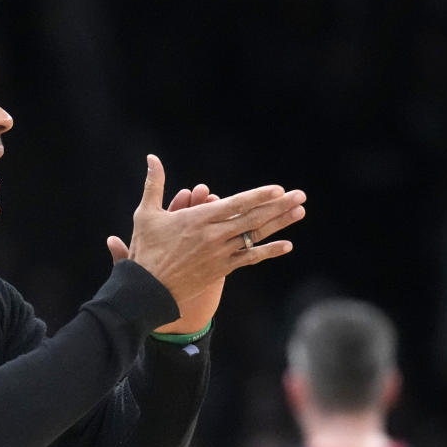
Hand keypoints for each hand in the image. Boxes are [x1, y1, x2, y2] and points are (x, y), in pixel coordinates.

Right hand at [107, 154, 305, 314]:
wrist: (148, 289)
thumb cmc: (146, 250)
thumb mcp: (146, 214)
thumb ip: (154, 184)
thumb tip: (151, 158)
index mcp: (198, 219)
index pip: (235, 204)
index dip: (259, 196)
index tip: (278, 189)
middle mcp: (213, 236)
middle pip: (253, 218)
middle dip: (279, 206)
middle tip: (300, 196)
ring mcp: (220, 254)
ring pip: (255, 236)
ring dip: (279, 224)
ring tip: (299, 212)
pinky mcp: (221, 270)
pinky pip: (250, 259)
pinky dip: (268, 252)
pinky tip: (286, 245)